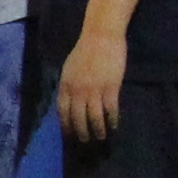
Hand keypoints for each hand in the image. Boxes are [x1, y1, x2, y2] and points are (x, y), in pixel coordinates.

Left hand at [57, 22, 126, 143]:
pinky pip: (110, 110)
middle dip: (82, 133)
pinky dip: (112, 120)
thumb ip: (69, 85)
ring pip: (94, 118)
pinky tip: (114, 126)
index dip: (66, 126)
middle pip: (78, 118)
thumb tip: (68, 102)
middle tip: (86, 141)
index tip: (69, 136)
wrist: (101, 36)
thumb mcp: (69, 69)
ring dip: (98, 130)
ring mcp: (94, 90)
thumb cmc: (85, 50)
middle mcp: (77, 91)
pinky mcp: (110, 88)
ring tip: (101, 137)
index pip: (63, 112)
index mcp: (65, 86)